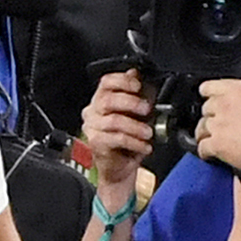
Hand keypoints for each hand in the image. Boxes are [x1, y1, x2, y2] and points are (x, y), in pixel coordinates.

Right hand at [81, 70, 153, 189]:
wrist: (120, 167)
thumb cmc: (126, 141)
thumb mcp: (136, 114)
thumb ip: (136, 93)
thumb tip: (138, 73)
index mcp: (101, 100)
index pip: (106, 82)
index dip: (122, 80)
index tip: (138, 85)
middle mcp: (93, 112)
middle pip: (107, 99)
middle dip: (131, 102)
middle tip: (146, 109)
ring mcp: (92, 128)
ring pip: (114, 121)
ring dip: (136, 127)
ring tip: (148, 133)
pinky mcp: (96, 143)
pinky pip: (116, 139)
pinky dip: (134, 142)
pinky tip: (144, 146)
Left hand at [196, 44, 240, 175]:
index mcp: (236, 89)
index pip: (208, 86)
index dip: (210, 93)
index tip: (213, 98)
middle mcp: (223, 105)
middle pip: (205, 108)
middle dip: (212, 115)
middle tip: (223, 122)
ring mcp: (218, 126)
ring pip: (201, 128)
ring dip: (207, 133)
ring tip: (218, 138)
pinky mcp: (217, 145)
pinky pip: (202, 148)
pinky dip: (205, 152)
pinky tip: (212, 154)